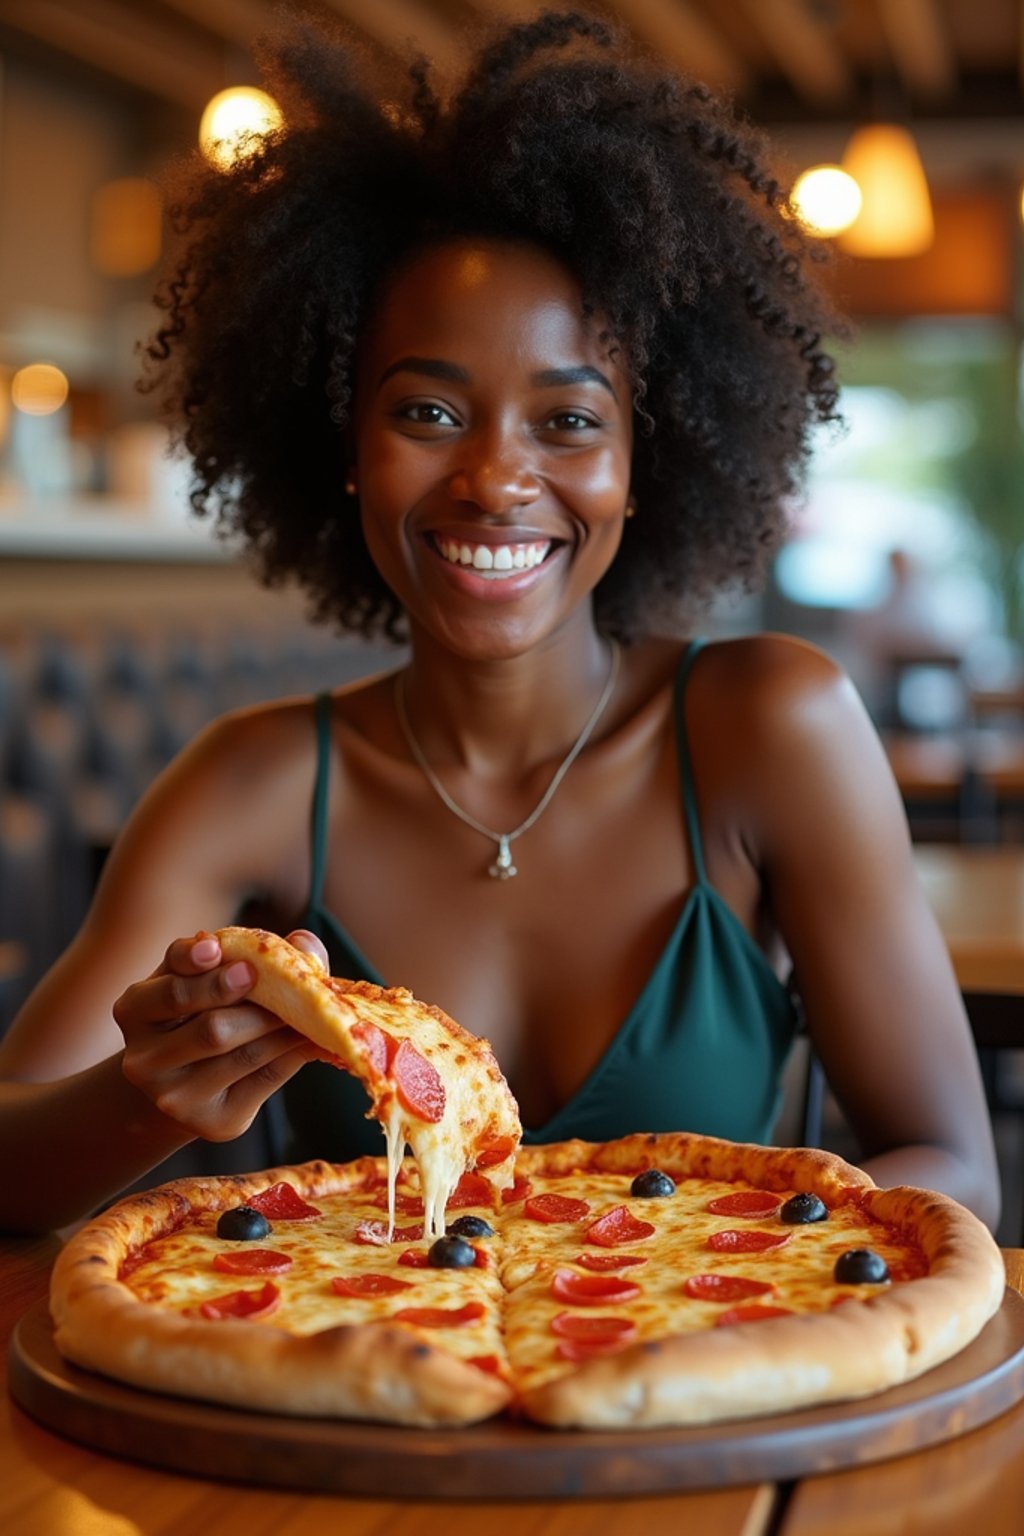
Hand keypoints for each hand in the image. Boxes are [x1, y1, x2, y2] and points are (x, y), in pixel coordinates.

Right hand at [114, 929, 327, 1140]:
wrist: (177, 1086)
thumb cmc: (194, 1015)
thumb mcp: (196, 978)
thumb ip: (236, 953)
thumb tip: (304, 942)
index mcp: (134, 1011)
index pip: (171, 990)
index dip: (198, 969)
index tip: (221, 950)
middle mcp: (145, 1060)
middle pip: (213, 1029)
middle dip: (259, 1005)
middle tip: (292, 984)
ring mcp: (176, 1097)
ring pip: (245, 1055)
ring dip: (286, 1028)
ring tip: (313, 1008)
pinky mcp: (213, 1122)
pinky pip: (266, 1079)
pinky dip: (295, 1052)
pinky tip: (312, 1037)